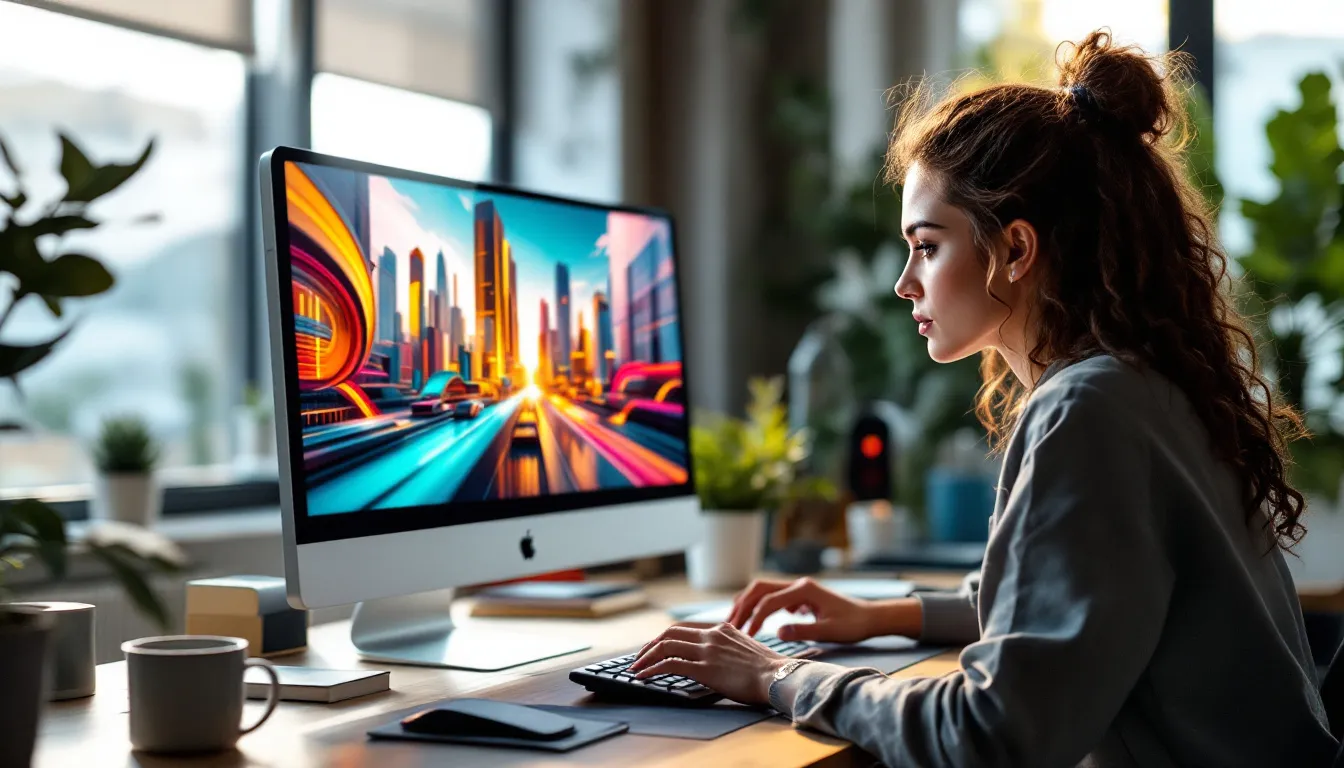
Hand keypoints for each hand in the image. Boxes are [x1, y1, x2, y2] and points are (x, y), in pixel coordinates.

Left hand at [629, 622, 793, 703]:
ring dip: (646, 657)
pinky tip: (644, 676)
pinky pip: (670, 665)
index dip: (666, 637)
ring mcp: (707, 650)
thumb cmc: (769, 670)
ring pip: (666, 646)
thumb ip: (730, 647)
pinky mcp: (704, 667)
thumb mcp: (747, 649)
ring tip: (635, 668)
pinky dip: (652, 669)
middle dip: (651, 645)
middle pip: (671, 632)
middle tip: (640, 657)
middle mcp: (712, 634)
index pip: (685, 627)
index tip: (656, 647)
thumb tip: (719, 658)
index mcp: (722, 629)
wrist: (779, 676)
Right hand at [727, 577, 875, 642]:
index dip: (755, 618)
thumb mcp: (830, 631)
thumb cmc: (853, 625)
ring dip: (748, 604)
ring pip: (764, 590)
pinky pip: (772, 597)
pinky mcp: (799, 596)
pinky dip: (759, 606)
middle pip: (760, 589)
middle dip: (743, 606)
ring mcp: (798, 589)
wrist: (870, 617)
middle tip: (730, 624)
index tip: (746, 635)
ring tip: (735, 621)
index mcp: (804, 590)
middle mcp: (798, 585)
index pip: (770, 601)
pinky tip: (754, 621)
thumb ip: (804, 631)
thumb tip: (777, 632)